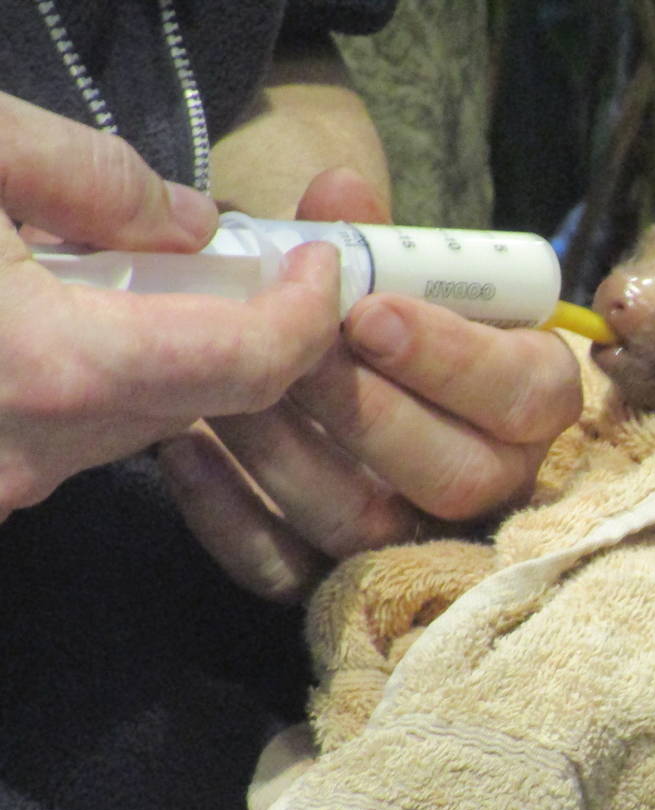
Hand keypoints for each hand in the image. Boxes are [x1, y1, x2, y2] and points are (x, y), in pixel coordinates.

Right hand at [0, 93, 341, 518]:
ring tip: (128, 270)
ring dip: (168, 355)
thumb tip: (191, 225)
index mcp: (58, 368)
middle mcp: (42, 449)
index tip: (319, 260)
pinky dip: (100, 380)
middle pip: (208, 400)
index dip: (306, 311)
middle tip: (248, 260)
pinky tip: (58, 314)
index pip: (252, 362)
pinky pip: (75, 435)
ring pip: (143, 421)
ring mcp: (5, 480)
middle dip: (246, 330)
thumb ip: (92, 178)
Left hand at [160, 169, 583, 601]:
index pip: (524, 396)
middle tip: (287, 350)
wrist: (347, 383)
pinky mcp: (340, 577)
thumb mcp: (395, 271)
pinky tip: (184, 448)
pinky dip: (228, 516)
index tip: (368, 312)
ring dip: (287, 454)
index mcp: (532, 399)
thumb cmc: (390, 320)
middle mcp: (495, 480)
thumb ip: (374, 235)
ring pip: (369, 525)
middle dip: (363, 410)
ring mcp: (418, 538)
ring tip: (221, 387)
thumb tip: (340, 192)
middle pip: (456, 475)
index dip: (450, 359)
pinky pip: (290, 571)